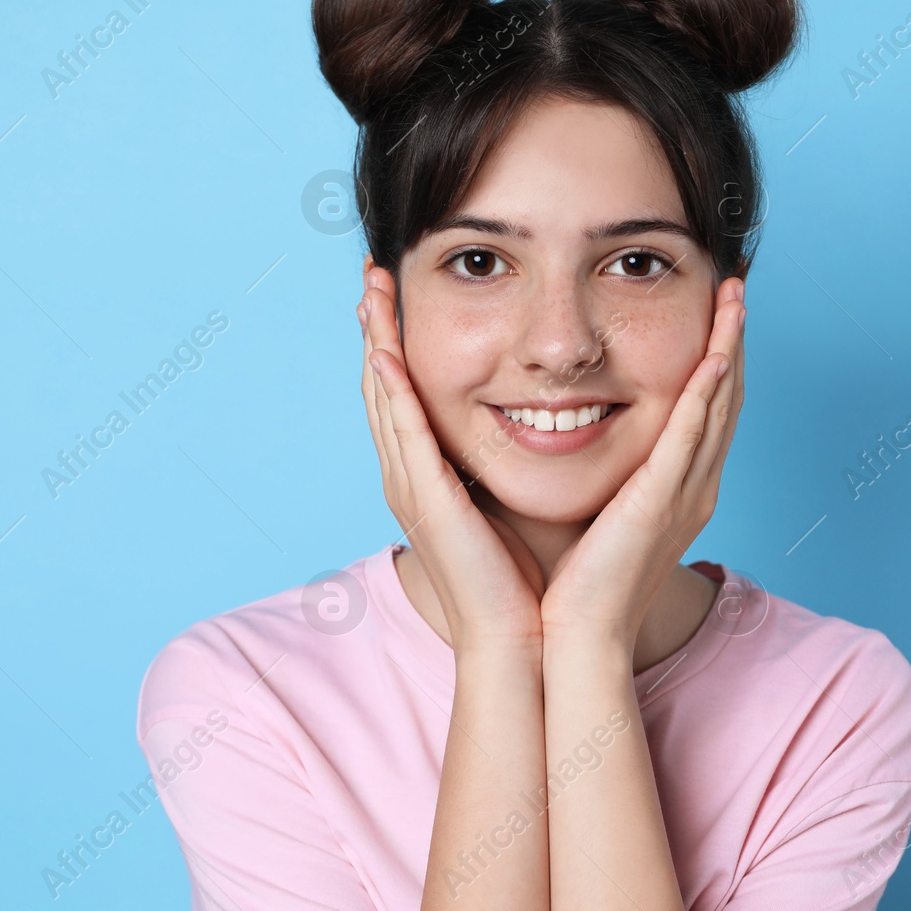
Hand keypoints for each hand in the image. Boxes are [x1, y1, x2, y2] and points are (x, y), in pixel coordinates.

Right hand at [359, 255, 545, 651]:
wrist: (517, 636)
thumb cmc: (521, 577)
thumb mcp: (508, 501)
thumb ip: (508, 461)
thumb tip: (541, 422)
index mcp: (427, 476)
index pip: (404, 395)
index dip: (394, 343)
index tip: (394, 295)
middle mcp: (408, 476)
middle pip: (381, 386)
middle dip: (374, 328)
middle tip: (369, 274)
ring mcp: (410, 487)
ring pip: (384, 398)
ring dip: (375, 340)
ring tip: (370, 291)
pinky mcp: (426, 500)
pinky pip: (405, 433)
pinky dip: (393, 390)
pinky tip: (388, 353)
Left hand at [540, 276, 745, 647]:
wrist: (575, 635)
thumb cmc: (574, 582)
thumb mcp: (596, 512)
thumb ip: (600, 473)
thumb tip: (570, 433)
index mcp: (678, 490)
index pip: (706, 410)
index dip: (715, 357)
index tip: (714, 312)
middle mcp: (694, 488)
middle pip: (726, 398)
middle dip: (732, 339)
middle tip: (736, 287)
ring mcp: (685, 494)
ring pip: (719, 406)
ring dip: (729, 347)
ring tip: (734, 299)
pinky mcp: (663, 501)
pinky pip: (692, 435)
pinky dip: (706, 392)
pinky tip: (713, 354)